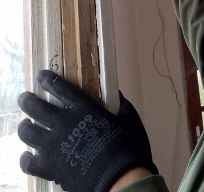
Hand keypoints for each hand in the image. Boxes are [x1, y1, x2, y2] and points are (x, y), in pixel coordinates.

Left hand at [17, 70, 157, 191]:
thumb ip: (120, 104)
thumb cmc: (128, 146)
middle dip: (27, 100)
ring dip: (24, 126)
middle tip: (25, 98)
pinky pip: (27, 161)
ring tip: (26, 125)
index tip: (41, 75)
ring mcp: (53, 145)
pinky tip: (28, 155)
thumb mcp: (129, 118)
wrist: (121, 177)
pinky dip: (25, 157)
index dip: (47, 79)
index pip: (59, 87)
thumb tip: (116, 93)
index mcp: (83, 108)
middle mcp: (64, 123)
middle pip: (34, 107)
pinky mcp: (49, 167)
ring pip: (26, 132)